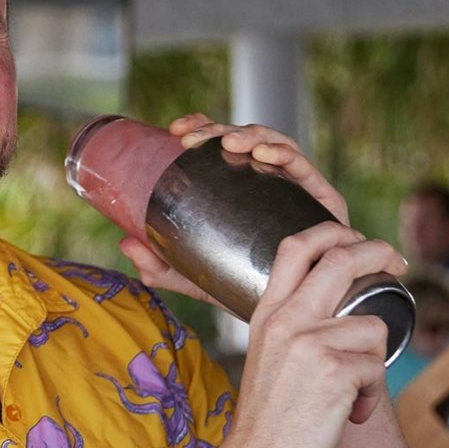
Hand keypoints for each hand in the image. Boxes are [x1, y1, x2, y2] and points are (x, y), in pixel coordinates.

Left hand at [117, 115, 356, 305]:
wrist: (297, 320)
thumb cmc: (248, 294)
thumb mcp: (196, 280)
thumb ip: (161, 265)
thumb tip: (125, 242)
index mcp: (241, 190)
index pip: (222, 147)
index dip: (202, 128)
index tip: (176, 131)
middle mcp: (269, 184)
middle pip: (244, 141)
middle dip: (218, 131)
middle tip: (191, 141)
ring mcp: (296, 190)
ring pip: (273, 145)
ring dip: (249, 135)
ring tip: (228, 145)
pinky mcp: (323, 203)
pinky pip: (305, 169)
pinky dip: (284, 155)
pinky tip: (263, 156)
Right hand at [215, 221, 407, 447]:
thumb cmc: (269, 426)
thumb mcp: (271, 361)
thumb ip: (297, 330)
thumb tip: (348, 314)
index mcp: (267, 316)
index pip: (295, 248)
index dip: (331, 231)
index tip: (355, 238)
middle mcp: (286, 321)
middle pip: (341, 259)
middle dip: (378, 252)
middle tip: (398, 261)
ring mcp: (309, 342)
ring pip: (374, 327)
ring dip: (374, 366)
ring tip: (351, 398)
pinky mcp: (335, 369)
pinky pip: (378, 370)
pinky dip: (372, 397)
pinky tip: (348, 416)